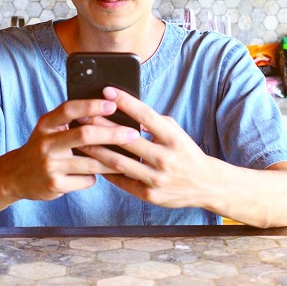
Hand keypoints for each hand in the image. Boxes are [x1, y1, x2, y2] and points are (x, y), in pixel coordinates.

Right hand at [1, 97, 140, 202]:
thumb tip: (109, 112)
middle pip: (85, 135)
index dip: (92, 105)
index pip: (69, 109)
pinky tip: (99, 174)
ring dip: (112, 160)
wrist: (15, 176)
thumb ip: (71, 120)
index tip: (113, 104)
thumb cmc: (42, 147)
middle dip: (113, 134)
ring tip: (130, 157)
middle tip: (133, 134)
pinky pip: (86, 180)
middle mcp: (46, 143)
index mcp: (46, 124)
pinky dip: (96, 177)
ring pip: (91, 162)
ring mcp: (50, 165)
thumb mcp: (49, 129)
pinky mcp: (55, 184)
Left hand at [78, 86, 213, 208]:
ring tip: (80, 139)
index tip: (107, 90)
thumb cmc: (186, 153)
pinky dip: (105, 170)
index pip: (145, 115)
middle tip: (82, 115)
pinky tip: (91, 161)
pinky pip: (122, 181)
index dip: (125, 101)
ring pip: (118, 162)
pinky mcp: (149, 195)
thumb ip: (154, 122)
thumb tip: (128, 111)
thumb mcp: (176, 133)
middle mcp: (165, 158)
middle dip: (101, 126)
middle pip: (126, 139)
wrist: (206, 185)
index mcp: (173, 139)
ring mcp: (156, 179)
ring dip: (96, 149)